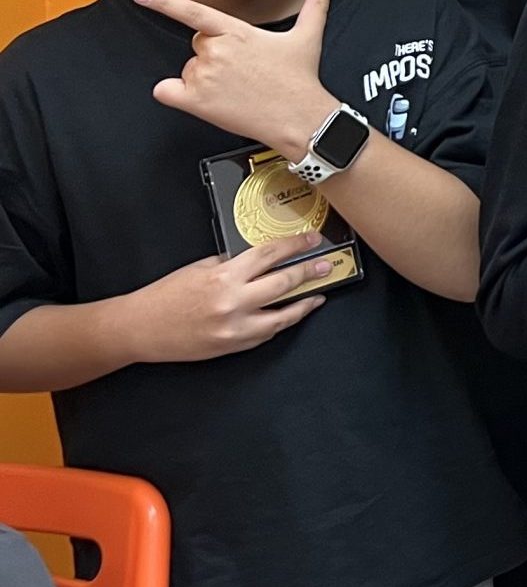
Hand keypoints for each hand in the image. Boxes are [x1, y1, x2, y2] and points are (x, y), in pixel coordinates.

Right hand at [121, 234, 333, 362]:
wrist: (139, 329)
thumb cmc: (164, 297)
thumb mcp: (199, 268)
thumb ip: (231, 263)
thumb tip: (260, 260)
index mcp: (223, 277)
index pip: (269, 255)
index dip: (295, 246)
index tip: (312, 240)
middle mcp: (233, 303)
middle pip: (284, 283)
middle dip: (310, 272)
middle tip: (327, 265)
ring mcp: (235, 328)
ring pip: (284, 315)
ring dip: (305, 303)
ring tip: (318, 294)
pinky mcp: (233, 346)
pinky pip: (267, 334)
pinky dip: (282, 322)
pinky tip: (292, 314)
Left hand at [141, 0, 343, 156]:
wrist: (300, 117)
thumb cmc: (300, 79)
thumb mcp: (308, 37)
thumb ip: (316, 5)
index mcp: (237, 31)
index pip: (192, 12)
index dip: (163, 3)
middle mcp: (217, 50)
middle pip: (198, 44)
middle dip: (216, 55)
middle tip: (243, 70)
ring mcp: (204, 75)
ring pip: (189, 69)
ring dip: (205, 78)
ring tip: (235, 88)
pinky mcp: (195, 100)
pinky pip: (166, 91)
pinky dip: (175, 93)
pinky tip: (200, 98)